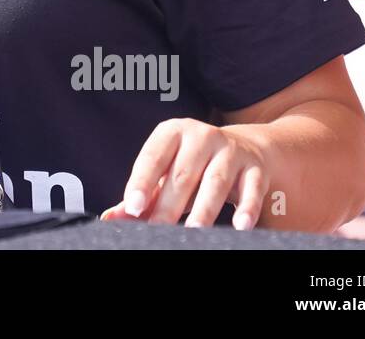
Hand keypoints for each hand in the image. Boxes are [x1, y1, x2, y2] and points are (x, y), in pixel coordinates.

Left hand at [98, 118, 268, 229]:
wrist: (246, 148)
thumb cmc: (195, 165)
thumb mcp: (166, 172)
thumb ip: (141, 194)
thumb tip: (110, 218)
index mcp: (172, 133)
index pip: (152, 158)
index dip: (141, 182)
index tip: (132, 207)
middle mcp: (201, 136)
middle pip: (182, 174)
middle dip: (169, 205)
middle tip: (159, 229)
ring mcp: (230, 150)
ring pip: (215, 181)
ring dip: (204, 209)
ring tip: (194, 231)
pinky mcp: (254, 167)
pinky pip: (251, 188)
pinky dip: (246, 208)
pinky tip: (240, 226)